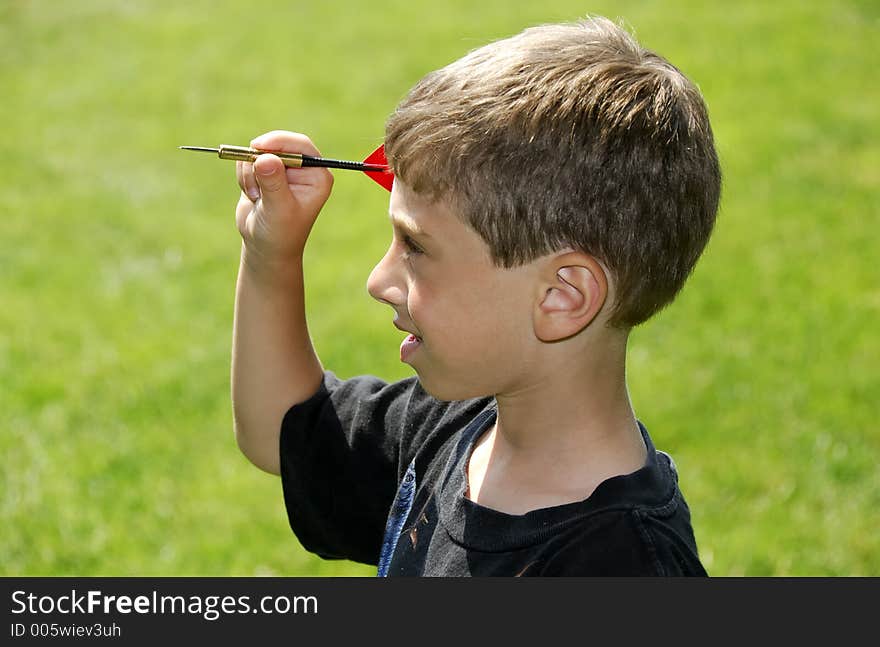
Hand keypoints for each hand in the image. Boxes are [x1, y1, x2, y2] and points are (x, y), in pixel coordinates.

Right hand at [235, 130, 333, 267]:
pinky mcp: (264, 172)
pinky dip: (244, 176)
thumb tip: (265, 157)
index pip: (301, 146)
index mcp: (317, 176)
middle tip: (254, 184)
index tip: (258, 147)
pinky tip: (252, 196)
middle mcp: (302, 169)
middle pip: (277, 144)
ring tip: (258, 198)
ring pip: (257, 152)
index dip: (279, 142)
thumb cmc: (280, 233)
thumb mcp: (278, 209)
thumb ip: (273, 183)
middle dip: (259, 162)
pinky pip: (247, 160)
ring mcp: (282, 169)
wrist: (265, 248)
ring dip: (250, 173)